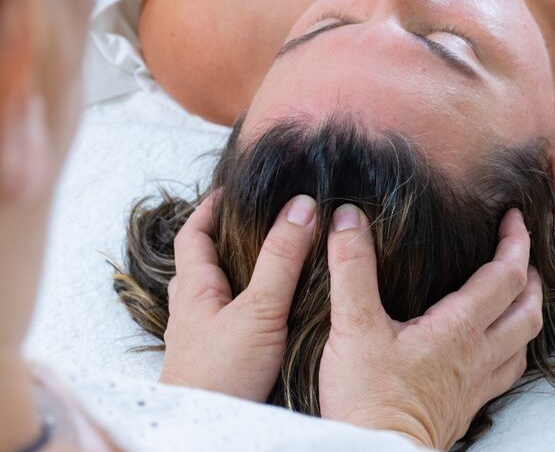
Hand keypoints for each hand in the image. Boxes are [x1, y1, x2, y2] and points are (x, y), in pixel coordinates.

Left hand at [159, 192, 316, 401]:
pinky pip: (227, 321)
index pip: (194, 234)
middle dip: (225, 239)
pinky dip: (244, 307)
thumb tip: (302, 205)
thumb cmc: (221, 375)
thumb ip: (281, 259)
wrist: (205, 436)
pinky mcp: (216, 362)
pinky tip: (268, 314)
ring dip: (234, 274)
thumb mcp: (259, 310)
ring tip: (268, 263)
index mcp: (194, 290)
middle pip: (201, 262)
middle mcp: (192, 312)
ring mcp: (201, 339)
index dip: (212, 208)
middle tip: (257, 222)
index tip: (236, 189)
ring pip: (214, 294)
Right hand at [319, 206, 541, 449]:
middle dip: (529, 275)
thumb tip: (348, 219)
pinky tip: (495, 347)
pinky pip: (506, 371)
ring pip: (523, 342)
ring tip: (517, 293)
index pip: (505, 275)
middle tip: (519, 251)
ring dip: (527, 311)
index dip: (515, 242)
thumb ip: (352, 269)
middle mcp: (478, 355)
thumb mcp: (353, 326)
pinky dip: (512, 347)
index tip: (513, 217)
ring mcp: (476, 384)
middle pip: (527, 309)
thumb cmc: (367, 399)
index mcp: (459, 329)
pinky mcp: (467, 406)